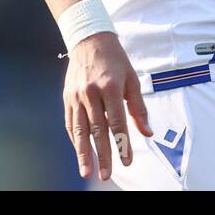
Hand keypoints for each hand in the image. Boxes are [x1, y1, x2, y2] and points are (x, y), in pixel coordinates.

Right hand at [63, 32, 152, 179]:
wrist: (89, 40)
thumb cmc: (115, 61)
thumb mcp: (132, 79)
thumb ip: (138, 108)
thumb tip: (147, 132)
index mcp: (111, 86)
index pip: (117, 122)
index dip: (122, 143)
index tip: (127, 160)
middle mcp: (91, 92)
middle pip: (98, 129)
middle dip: (102, 154)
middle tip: (106, 174)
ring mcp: (76, 95)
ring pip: (80, 129)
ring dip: (83, 153)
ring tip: (87, 171)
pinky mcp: (67, 97)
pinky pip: (70, 122)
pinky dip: (75, 139)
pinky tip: (79, 152)